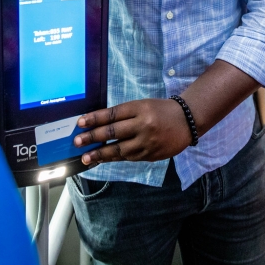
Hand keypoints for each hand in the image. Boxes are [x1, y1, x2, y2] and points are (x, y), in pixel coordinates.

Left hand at [73, 98, 192, 166]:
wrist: (187, 122)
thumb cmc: (161, 111)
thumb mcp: (143, 105)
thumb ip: (124, 115)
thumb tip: (99, 125)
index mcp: (140, 108)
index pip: (113, 114)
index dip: (95, 119)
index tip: (80, 123)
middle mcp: (143, 124)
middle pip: (113, 131)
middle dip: (92, 137)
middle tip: (77, 142)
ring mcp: (147, 141)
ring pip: (119, 149)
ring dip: (100, 154)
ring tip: (86, 157)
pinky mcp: (150, 154)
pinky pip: (128, 157)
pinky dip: (114, 158)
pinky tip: (103, 159)